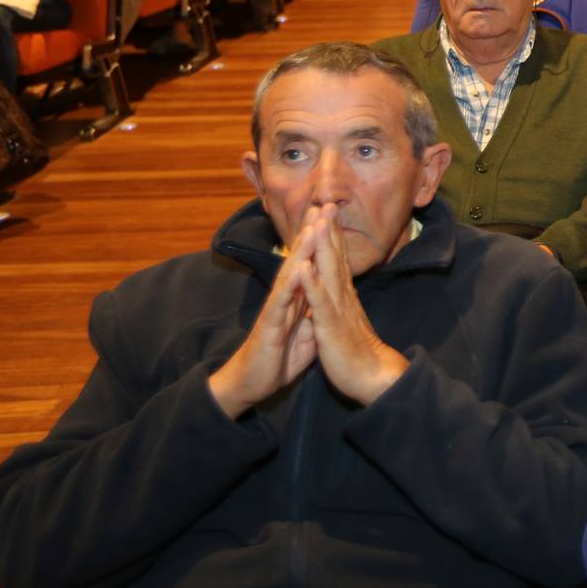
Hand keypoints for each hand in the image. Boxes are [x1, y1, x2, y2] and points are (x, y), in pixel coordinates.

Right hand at [206, 205, 322, 417]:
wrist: (253, 383)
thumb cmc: (277, 356)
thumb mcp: (305, 331)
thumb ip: (314, 311)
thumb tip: (326, 298)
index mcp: (296, 298)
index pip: (309, 263)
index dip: (322, 240)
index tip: (333, 216)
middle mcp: (284, 297)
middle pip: (299, 259)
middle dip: (312, 232)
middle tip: (324, 204)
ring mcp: (276, 309)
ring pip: (290, 273)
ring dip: (302, 249)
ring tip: (314, 225)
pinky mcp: (270, 325)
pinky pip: (281, 301)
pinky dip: (291, 283)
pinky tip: (299, 267)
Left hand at [294, 207, 409, 404]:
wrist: (372, 378)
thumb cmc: (357, 353)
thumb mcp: (348, 320)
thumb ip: (343, 302)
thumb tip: (338, 289)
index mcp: (344, 296)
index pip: (338, 259)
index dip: (331, 234)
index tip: (326, 211)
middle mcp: (344, 296)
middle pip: (335, 256)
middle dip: (328, 228)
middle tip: (325, 201)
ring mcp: (338, 309)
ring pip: (329, 272)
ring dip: (322, 245)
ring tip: (317, 221)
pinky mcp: (331, 326)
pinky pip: (320, 302)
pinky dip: (312, 283)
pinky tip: (304, 267)